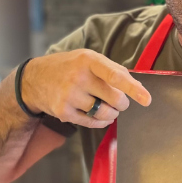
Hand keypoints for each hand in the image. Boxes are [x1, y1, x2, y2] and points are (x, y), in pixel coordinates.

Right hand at [20, 49, 152, 127]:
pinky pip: (92, 123)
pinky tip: (98, 115)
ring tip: (107, 107)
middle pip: (114, 99)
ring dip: (112, 114)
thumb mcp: (88, 59)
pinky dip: (100, 122)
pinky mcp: (63, 111)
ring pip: (105, 114)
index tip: (147, 99)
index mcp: (88, 60)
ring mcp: (69, 96)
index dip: (134, 89)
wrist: (35, 78)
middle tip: (120, 102)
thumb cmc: (69, 67)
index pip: (115, 76)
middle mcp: (78, 77)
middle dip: (122, 104)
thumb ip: (113, 70)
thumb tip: (138, 87)